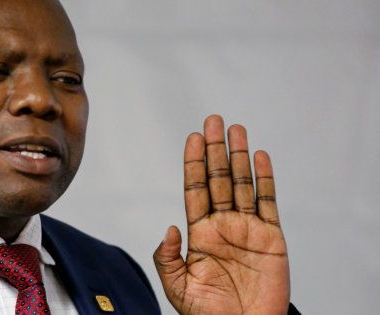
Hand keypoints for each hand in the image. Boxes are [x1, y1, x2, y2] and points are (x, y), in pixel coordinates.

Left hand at [153, 115, 289, 313]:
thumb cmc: (208, 312)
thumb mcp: (178, 287)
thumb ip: (168, 258)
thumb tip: (169, 228)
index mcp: (199, 233)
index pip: (195, 189)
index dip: (193, 163)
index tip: (193, 138)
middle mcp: (222, 224)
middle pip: (218, 178)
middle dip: (215, 150)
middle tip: (213, 120)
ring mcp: (247, 228)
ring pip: (242, 184)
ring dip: (239, 156)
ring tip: (235, 129)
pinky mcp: (271, 237)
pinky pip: (268, 202)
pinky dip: (265, 179)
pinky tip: (260, 157)